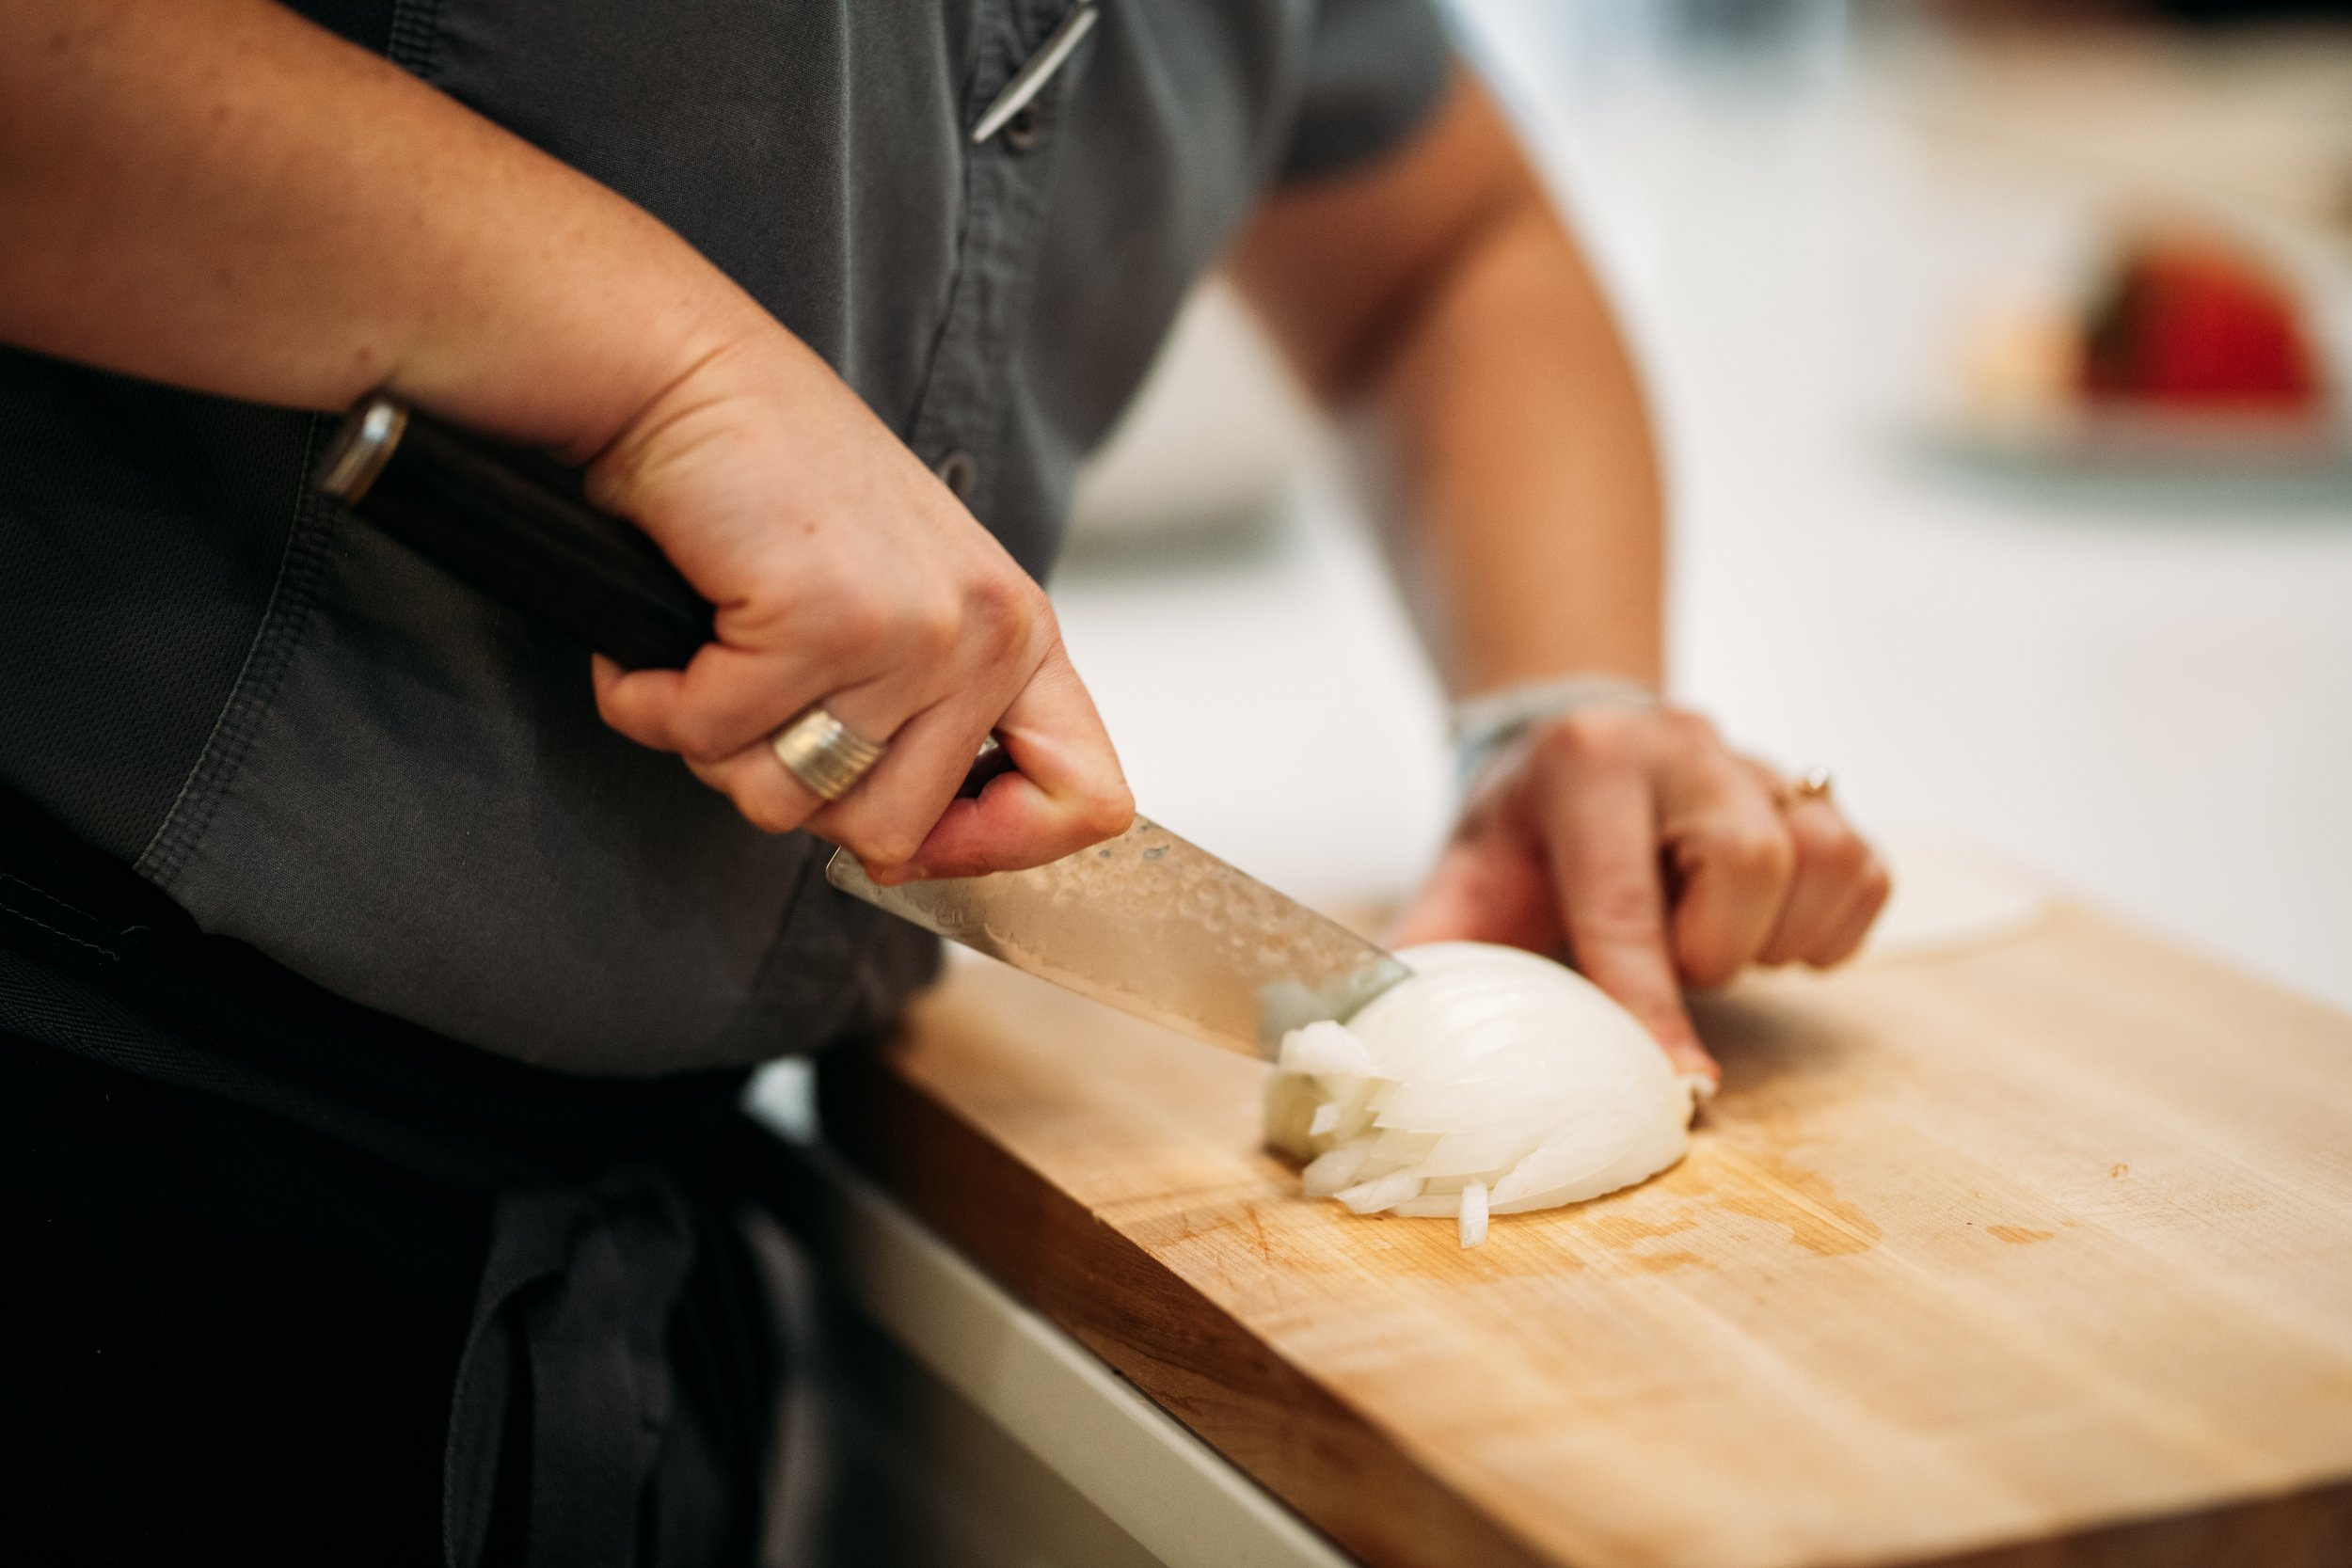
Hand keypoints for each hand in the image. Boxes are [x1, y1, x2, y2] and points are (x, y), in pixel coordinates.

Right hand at [587, 326, 1133, 878]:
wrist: (688, 374)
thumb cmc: (780, 488)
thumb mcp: (901, 603)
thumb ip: (928, 724)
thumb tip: (909, 861)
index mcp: (1021, 633)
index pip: (1085, 802)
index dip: (996, 850)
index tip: (913, 841)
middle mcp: (986, 633)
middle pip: (893, 833)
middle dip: (796, 791)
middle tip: (755, 699)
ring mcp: (910, 629)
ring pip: (789, 801)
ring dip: (714, 743)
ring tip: (711, 653)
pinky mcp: (818, 620)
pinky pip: (708, 739)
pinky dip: (650, 702)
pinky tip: (660, 639)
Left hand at [1388, 704, 1890, 1089]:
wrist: (1571, 753)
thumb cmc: (1516, 842)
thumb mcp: (1456, 886)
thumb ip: (1419, 960)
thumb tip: (1365, 1048)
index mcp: (1584, 763)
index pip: (1625, 897)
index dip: (1648, 1000)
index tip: (1676, 1081)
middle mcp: (1682, 744)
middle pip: (1751, 860)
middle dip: (1714, 948)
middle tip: (1670, 963)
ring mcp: (1760, 760)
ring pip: (1821, 860)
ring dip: (1774, 937)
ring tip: (1710, 941)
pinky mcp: (1818, 791)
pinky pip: (1864, 872)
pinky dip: (1826, 929)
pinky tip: (1762, 932)